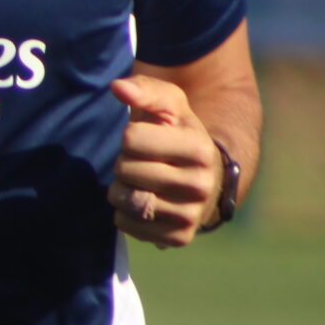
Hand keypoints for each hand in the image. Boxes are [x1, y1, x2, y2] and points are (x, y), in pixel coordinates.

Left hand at [108, 76, 222, 247]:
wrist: (206, 176)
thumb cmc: (179, 134)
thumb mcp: (170, 105)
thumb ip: (145, 89)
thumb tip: (118, 87)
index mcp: (199, 147)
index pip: (130, 139)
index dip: (130, 136)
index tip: (148, 139)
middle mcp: (200, 184)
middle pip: (124, 170)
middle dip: (125, 162)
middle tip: (145, 162)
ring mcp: (190, 214)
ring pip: (123, 199)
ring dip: (122, 188)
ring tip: (143, 180)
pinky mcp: (178, 237)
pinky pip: (125, 224)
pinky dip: (125, 212)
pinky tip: (145, 201)